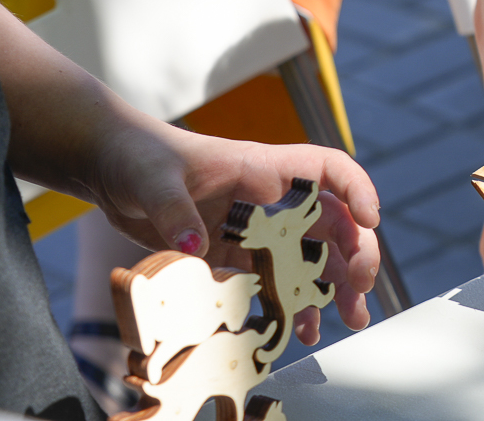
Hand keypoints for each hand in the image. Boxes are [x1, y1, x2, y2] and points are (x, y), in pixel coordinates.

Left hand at [88, 123, 381, 344]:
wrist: (112, 167)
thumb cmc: (139, 155)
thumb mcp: (154, 179)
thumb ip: (175, 211)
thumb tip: (196, 244)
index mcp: (262, 167)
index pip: (328, 169)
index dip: (356, 190)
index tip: (371, 219)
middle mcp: (268, 197)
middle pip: (332, 220)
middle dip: (356, 252)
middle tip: (362, 286)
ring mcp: (254, 226)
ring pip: (311, 254)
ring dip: (336, 284)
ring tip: (352, 317)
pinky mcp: (234, 251)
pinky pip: (275, 279)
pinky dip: (293, 302)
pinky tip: (303, 327)